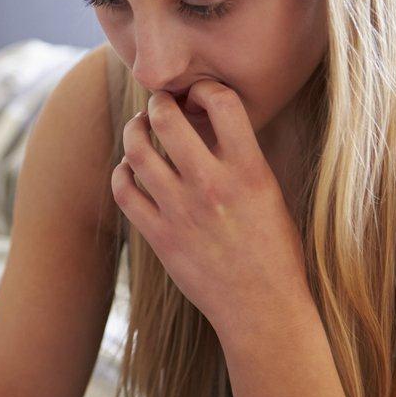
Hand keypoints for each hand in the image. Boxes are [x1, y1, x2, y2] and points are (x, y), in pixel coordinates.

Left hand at [112, 80, 309, 328]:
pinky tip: (129, 170)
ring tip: (139, 129)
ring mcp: (181, 211)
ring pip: (137, 151)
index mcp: (249, 171)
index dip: (204, 87)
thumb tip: (213, 125)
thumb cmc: (275, 252)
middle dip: (158, 102)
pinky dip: (121, 172)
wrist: (263, 309)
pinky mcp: (159, 236)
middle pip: (167, 118)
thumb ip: (242, 159)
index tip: (199, 94)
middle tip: (159, 105)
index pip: (221, 102)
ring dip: (134, 131)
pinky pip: (124, 191)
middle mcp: (212, 185)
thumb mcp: (270, 195)